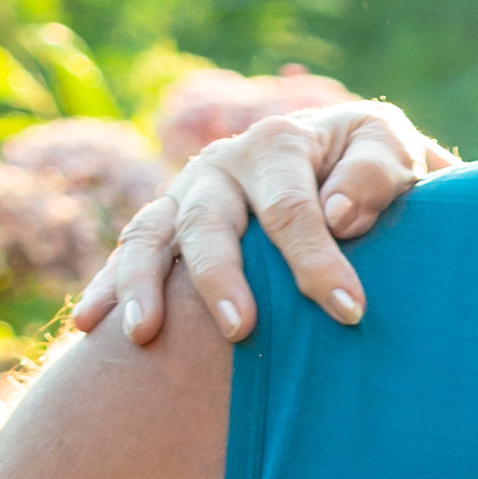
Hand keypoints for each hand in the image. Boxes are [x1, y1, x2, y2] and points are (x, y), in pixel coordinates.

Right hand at [73, 96, 451, 355]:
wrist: (345, 163)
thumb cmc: (375, 169)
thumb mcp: (391, 153)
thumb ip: (375, 174)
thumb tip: (338, 215)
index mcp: (280, 142)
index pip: (291, 208)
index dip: (317, 261)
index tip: (348, 312)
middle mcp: (223, 164)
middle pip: (209, 222)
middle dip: (221, 278)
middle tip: (240, 330)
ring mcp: (188, 195)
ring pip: (153, 235)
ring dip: (142, 285)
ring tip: (143, 336)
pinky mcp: (170, 225)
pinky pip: (132, 255)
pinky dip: (107, 288)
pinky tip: (86, 328)